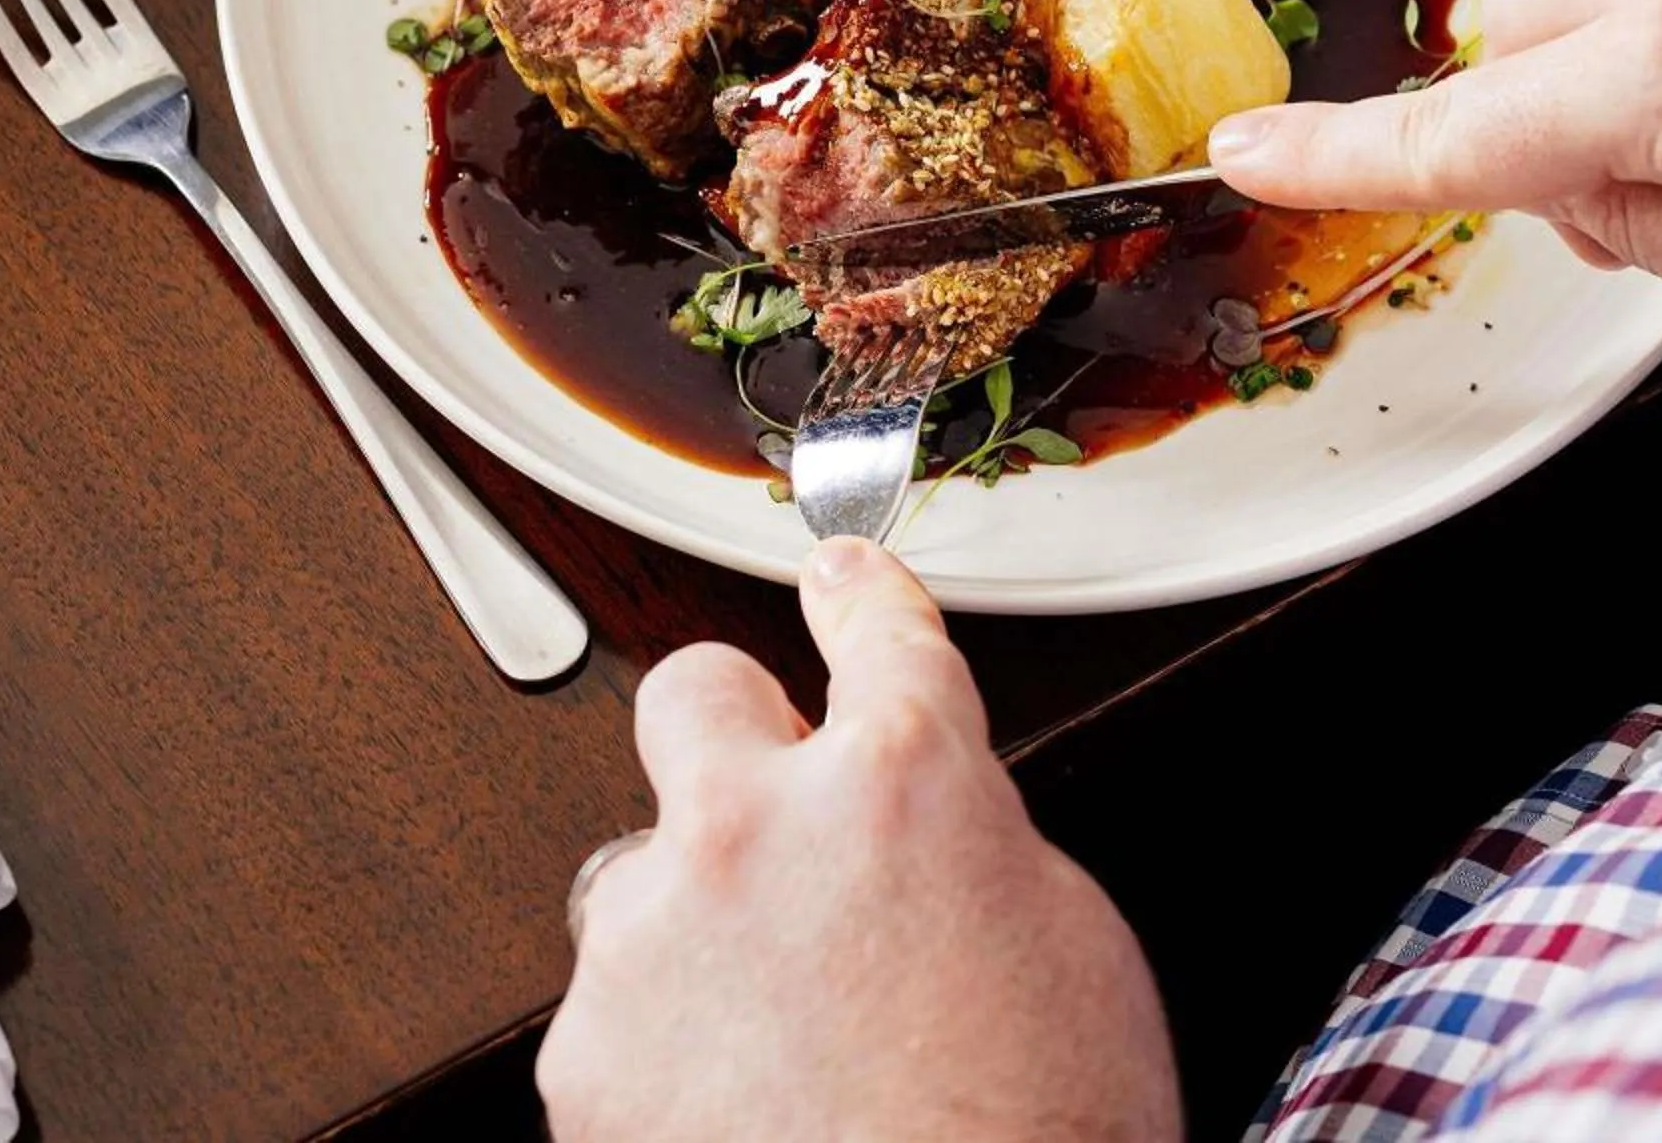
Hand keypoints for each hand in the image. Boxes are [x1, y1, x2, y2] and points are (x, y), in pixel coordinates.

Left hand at [537, 535, 1179, 1142]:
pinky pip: (615, 1011)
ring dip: (698, 922)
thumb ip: (975, 843)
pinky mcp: (586, 1055)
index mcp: (904, 783)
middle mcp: (757, 830)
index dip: (858, 595)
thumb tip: (936, 832)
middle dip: (735, 726)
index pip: (877, 630)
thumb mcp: (1076, 950)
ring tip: (780, 1035)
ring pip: (642, 873)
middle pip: (695, 692)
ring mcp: (653, 940)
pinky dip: (667, 1049)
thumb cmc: (1035, 1138)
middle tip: (776, 796)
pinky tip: (744, 1111)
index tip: (838, 575)